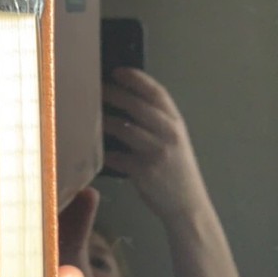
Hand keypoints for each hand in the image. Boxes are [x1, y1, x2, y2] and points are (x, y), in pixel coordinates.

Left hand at [103, 68, 210, 223]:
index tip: (117, 71)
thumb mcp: (174, 141)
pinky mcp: (144, 171)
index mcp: (177, 124)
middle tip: (95, 88)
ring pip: (122, 127)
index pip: (157, 92)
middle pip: (136, 105)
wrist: (188, 206)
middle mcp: (169, 134)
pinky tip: (94, 148)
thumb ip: (157, 123)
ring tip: (89, 115)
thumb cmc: (176, 171)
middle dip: (114, 93)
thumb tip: (126, 101)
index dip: (136, 78)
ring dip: (103, 120)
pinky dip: (103, 151)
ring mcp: (157, 152)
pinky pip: (116, 156)